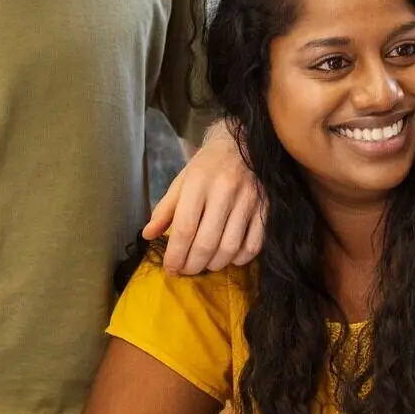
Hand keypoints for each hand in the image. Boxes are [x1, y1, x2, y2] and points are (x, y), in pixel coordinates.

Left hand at [144, 120, 264, 274]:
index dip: (176, 255)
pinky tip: (229, 258)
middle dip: (192, 265)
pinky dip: (240, 259)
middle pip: (206, 242)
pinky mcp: (265, 208)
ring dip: (214, 264)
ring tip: (204, 265)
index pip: (185, 228)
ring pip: (230, 248)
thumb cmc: (207, 165)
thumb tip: (148, 235)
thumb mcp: (181, 181)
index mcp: (198, 183)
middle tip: (185, 270)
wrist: (243, 143)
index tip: (170, 268)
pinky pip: (254, 244)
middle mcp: (224, 191)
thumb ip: (165, 210)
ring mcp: (248, 200)